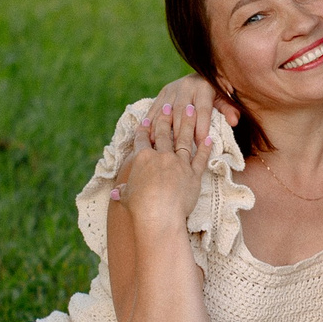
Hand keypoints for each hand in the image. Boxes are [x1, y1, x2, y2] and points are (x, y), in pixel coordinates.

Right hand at [113, 104, 203, 225]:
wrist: (159, 214)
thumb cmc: (140, 207)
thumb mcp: (126, 198)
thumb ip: (123, 192)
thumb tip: (114, 194)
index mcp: (143, 159)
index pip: (143, 141)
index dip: (144, 130)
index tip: (146, 121)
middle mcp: (161, 157)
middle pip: (164, 134)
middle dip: (166, 119)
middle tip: (168, 107)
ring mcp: (179, 164)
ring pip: (184, 140)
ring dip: (187, 124)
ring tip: (190, 110)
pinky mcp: (194, 174)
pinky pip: (200, 158)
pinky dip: (205, 148)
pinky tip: (208, 138)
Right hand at [149, 73, 236, 143]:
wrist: (202, 75)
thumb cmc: (216, 93)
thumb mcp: (224, 99)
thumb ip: (229, 109)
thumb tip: (234, 121)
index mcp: (203, 87)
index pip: (202, 110)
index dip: (201, 127)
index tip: (201, 144)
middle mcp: (186, 86)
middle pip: (182, 112)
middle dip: (180, 132)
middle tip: (179, 150)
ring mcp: (173, 89)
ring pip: (166, 111)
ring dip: (162, 128)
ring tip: (160, 146)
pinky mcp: (163, 92)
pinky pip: (155, 108)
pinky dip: (151, 122)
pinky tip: (148, 136)